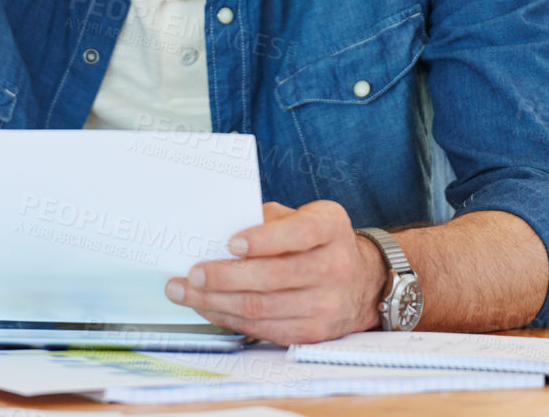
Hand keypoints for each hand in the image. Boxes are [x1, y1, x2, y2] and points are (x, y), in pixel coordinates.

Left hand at [165, 200, 386, 344]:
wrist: (362, 281)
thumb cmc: (319, 243)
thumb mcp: (304, 216)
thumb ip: (268, 219)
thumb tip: (218, 228)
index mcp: (330, 228)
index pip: (297, 234)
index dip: (262, 239)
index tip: (230, 243)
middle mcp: (334, 267)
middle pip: (272, 277)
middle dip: (225, 277)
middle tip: (194, 272)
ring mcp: (326, 304)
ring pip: (261, 308)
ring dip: (216, 302)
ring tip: (187, 292)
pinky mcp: (313, 332)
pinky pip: (263, 329)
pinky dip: (230, 319)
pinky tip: (209, 308)